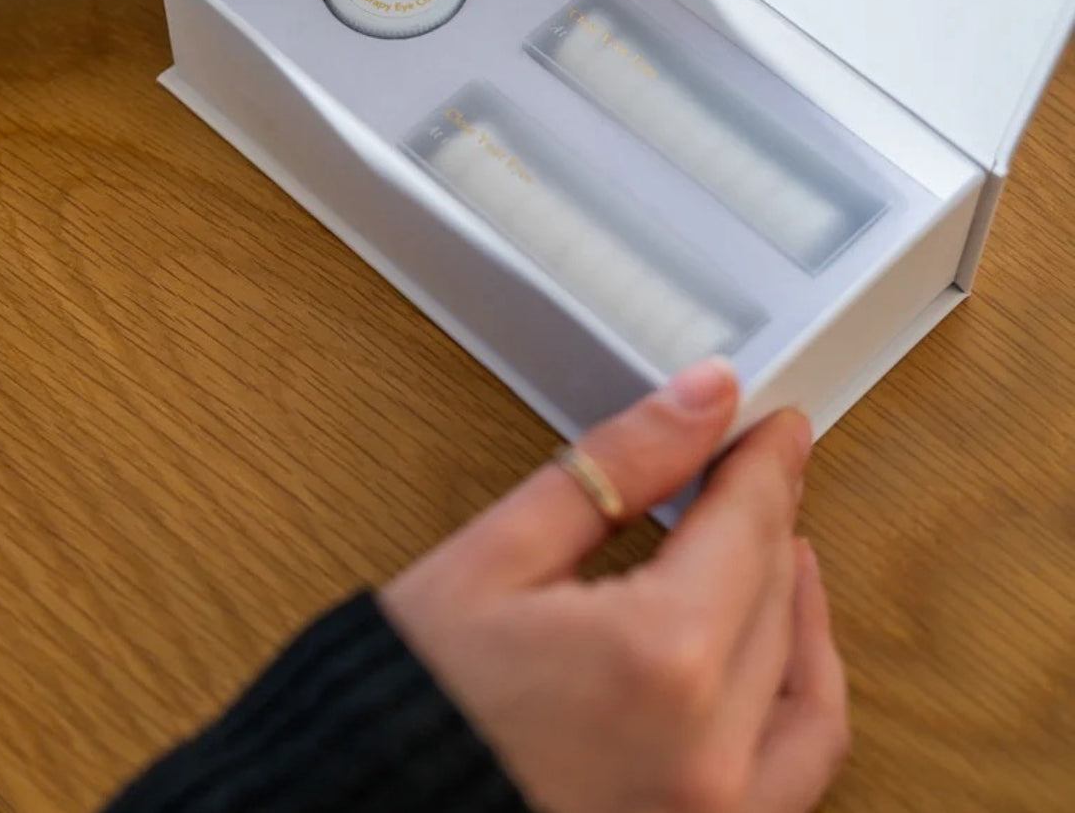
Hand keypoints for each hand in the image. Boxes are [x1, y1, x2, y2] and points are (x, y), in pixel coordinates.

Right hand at [382, 360, 848, 812]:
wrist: (363, 812)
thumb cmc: (412, 699)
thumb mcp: (498, 556)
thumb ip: (616, 468)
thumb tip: (702, 397)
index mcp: (658, 657)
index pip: (746, 529)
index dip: (765, 465)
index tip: (774, 427)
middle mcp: (709, 750)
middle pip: (775, 598)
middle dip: (771, 518)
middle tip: (757, 466)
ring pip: (804, 687)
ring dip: (801, 605)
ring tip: (782, 545)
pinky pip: (797, 772)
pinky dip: (804, 701)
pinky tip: (781, 653)